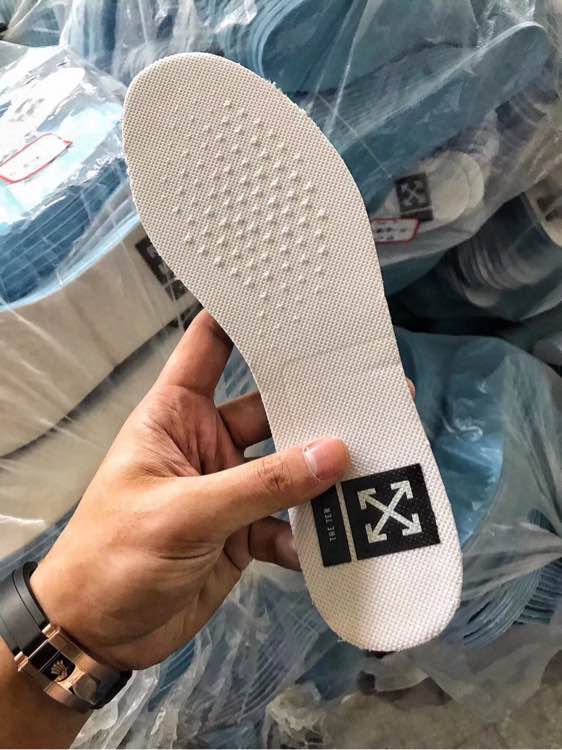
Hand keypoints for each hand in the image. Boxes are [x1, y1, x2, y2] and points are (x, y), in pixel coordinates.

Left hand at [31, 312, 349, 670]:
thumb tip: (335, 453)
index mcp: (176, 414)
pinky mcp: (245, 532)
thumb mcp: (185, 512)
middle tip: (370, 390)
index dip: (244, 318)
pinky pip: (289, 522)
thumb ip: (261, 484)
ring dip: (323, 472)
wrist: (100, 634)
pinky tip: (339, 537)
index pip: (209, 348)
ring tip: (376, 462)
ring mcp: (230, 488)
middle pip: (269, 408)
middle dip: (314, 403)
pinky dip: (312, 532)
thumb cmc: (116, 555)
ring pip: (289, 468)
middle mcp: (207, 442)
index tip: (291, 296)